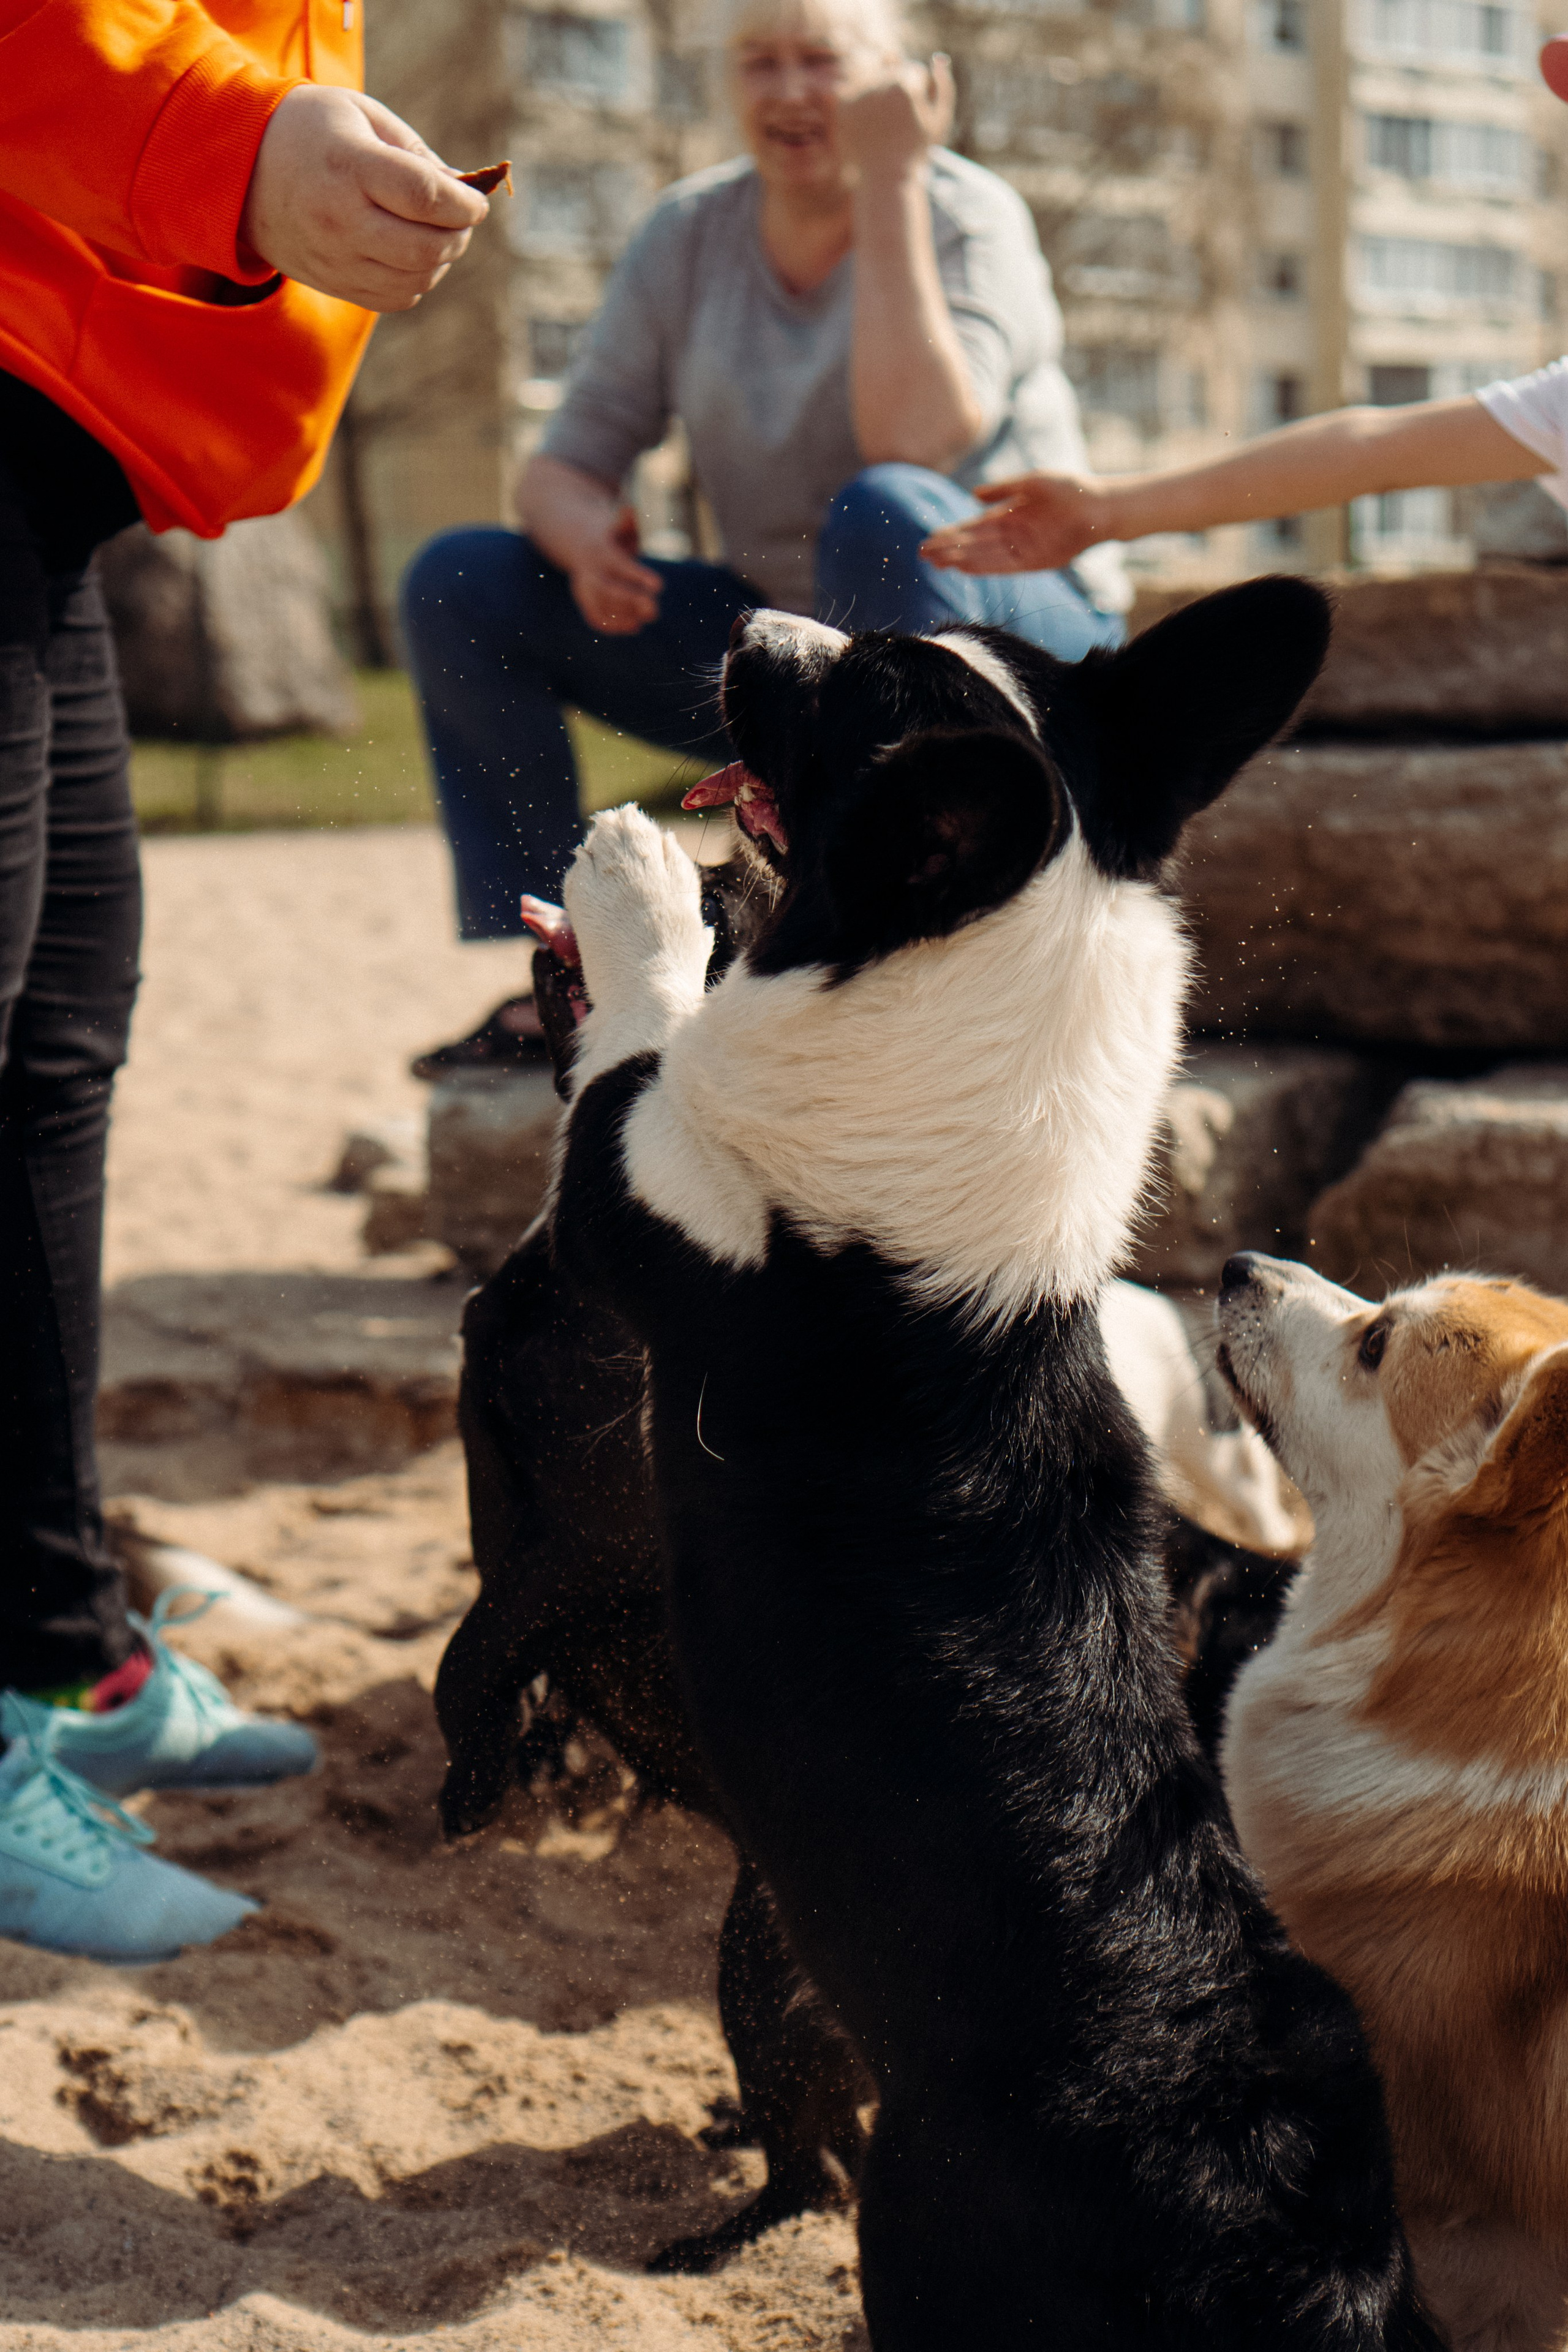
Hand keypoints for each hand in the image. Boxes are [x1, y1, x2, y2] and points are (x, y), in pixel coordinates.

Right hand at [240, 85, 487, 311]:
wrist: (238, 170)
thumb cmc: (309, 131)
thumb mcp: (361, 116)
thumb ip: (416, 153)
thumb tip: (465, 188)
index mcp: (349, 167)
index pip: (426, 197)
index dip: (465, 204)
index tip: (477, 201)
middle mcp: (341, 219)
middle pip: (425, 248)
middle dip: (459, 236)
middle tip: (462, 219)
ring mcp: (336, 259)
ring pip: (415, 279)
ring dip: (440, 260)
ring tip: (437, 233)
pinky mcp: (335, 284)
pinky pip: (396, 299)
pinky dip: (417, 280)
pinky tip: (411, 254)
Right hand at [567, 506, 663, 634]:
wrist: (576, 539)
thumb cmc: (610, 533)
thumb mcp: (619, 523)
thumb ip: (626, 521)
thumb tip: (631, 511)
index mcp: (601, 551)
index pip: (619, 566)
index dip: (638, 576)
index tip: (659, 586)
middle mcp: (589, 571)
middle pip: (607, 591)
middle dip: (631, 601)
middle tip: (655, 611)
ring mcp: (584, 587)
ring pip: (600, 606)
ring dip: (624, 616)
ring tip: (648, 617)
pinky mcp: (583, 599)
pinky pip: (594, 617)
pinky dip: (613, 626)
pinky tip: (634, 627)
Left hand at [838, 55, 954, 183]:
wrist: (885, 177)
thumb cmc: (916, 151)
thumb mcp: (940, 120)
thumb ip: (944, 87)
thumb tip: (938, 57)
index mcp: (905, 82)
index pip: (914, 71)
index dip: (918, 95)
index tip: (914, 117)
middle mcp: (879, 82)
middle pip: (892, 70)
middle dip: (897, 90)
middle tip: (897, 121)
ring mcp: (858, 92)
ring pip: (872, 78)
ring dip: (878, 95)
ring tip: (883, 125)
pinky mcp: (841, 103)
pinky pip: (856, 90)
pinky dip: (860, 104)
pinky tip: (867, 125)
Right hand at [922, 472, 1111, 574]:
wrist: (1099, 505)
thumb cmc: (1069, 489)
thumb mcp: (1031, 482)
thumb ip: (1003, 489)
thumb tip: (974, 496)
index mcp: (1010, 516)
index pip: (974, 528)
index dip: (951, 534)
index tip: (930, 539)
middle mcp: (1013, 536)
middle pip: (974, 545)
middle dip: (949, 549)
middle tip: (922, 554)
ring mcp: (1023, 550)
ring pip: (984, 557)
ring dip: (960, 560)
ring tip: (937, 563)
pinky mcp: (1035, 562)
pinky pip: (1003, 566)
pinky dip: (984, 567)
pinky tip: (964, 566)